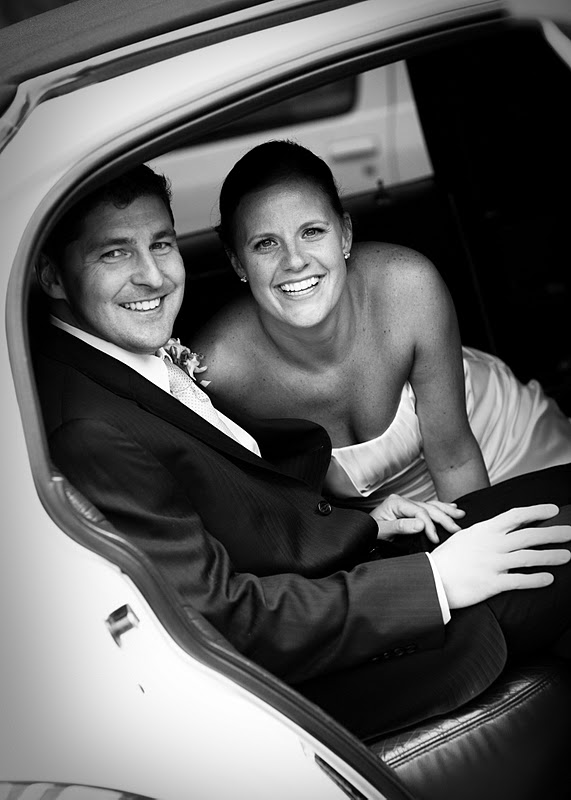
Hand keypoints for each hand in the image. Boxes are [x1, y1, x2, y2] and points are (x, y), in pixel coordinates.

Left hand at [369, 493, 465, 543]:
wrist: (362, 533)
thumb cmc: (370, 532)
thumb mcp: (382, 531)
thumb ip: (400, 527)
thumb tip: (421, 524)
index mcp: (396, 503)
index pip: (419, 512)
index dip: (430, 525)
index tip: (435, 538)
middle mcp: (402, 501)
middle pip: (428, 508)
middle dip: (444, 518)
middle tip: (456, 529)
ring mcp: (407, 505)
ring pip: (431, 505)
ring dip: (446, 511)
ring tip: (460, 515)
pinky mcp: (410, 510)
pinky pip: (428, 507)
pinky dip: (441, 508)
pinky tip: (451, 508)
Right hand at [431, 504, 570, 608]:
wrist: (431, 579)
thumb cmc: (448, 558)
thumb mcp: (465, 537)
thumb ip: (485, 532)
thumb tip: (501, 528)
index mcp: (485, 529)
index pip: (516, 515)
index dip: (537, 511)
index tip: (553, 510)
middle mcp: (492, 544)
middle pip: (529, 536)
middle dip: (553, 534)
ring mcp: (493, 563)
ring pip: (529, 557)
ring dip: (551, 556)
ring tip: (568, 556)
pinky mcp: (492, 583)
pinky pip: (519, 580)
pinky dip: (537, 579)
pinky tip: (549, 579)